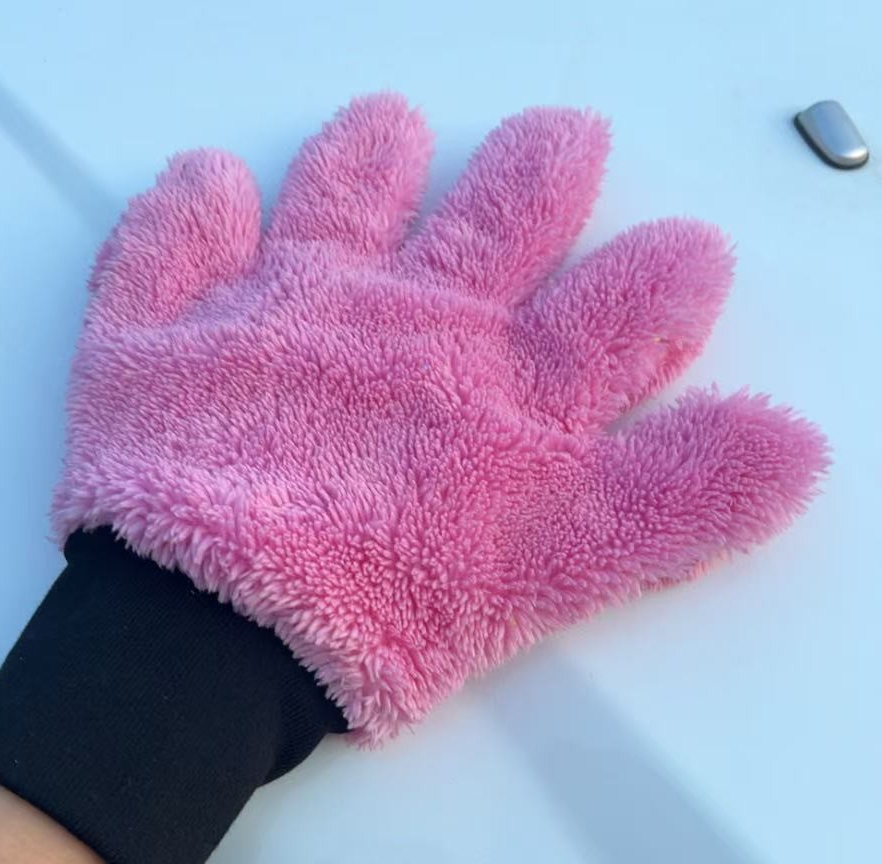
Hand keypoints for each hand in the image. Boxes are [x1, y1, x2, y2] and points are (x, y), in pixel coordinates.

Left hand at [54, 94, 827, 743]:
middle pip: (495, 217)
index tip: (687, 260)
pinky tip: (209, 188)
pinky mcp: (162, 332)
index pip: (612, 309)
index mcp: (497, 386)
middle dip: (539, 177)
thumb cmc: (375, 613)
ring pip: (340, 197)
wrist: (208, 639)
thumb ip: (674, 507)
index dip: (662, 283)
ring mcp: (277, 312)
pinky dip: (189, 208)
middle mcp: (402, 323)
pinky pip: (172, 240)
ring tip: (389, 131)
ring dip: (367, 159)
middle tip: (566, 142)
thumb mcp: (550, 574)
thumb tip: (794, 449)